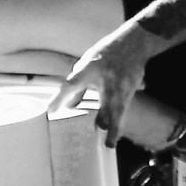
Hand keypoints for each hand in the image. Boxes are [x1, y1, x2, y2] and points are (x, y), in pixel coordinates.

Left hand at [50, 25, 152, 147]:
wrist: (135, 42)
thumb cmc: (107, 53)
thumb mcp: (88, 63)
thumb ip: (78, 85)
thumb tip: (69, 106)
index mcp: (90, 67)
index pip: (72, 84)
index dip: (61, 98)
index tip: (51, 111)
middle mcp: (107, 77)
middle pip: (104, 100)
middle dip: (103, 118)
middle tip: (99, 132)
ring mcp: (123, 83)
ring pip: (119, 108)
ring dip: (115, 127)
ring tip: (110, 143)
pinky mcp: (133, 87)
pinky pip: (124, 106)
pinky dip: (120, 120)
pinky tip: (115, 133)